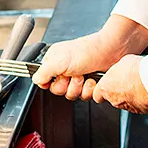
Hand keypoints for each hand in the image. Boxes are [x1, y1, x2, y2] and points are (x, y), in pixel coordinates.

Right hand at [32, 16, 147, 99]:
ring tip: (86, 75)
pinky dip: (92, 89)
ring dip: (81, 87)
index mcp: (56, 62)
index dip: (54, 83)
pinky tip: (94, 79)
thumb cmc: (88, 50)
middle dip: (70, 85)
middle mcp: (66, 70)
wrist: (113, 50)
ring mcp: (79, 77)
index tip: (61, 76)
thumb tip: (35, 80)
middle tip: (76, 74)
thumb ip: (44, 71)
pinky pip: (87, 97)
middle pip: (60, 91)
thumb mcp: (61, 60)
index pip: (46, 83)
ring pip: (73, 95)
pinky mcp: (91, 84)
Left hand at [85, 54, 147, 113]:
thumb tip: (120, 69)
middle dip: (117, 91)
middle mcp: (114, 100)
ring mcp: (126, 106)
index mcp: (105, 88)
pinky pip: (137, 105)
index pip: (95, 94)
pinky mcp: (139, 110)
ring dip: (129, 95)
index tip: (104, 85)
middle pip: (111, 98)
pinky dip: (140, 100)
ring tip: (138, 84)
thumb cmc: (137, 70)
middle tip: (126, 81)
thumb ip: (117, 70)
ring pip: (124, 102)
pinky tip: (145, 90)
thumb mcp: (122, 62)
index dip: (100, 90)